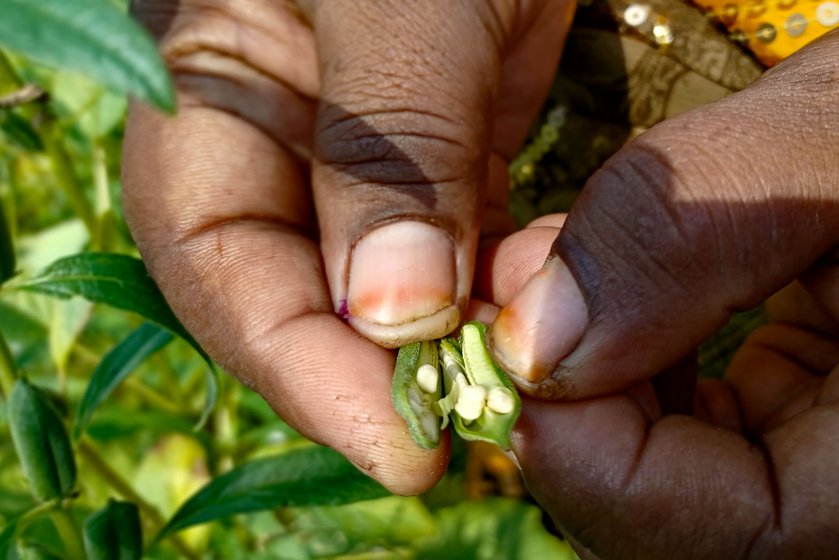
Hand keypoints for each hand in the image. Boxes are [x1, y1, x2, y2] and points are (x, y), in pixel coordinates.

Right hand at [122, 0, 572, 492]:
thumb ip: (388, 143)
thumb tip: (391, 314)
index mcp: (212, 83)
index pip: (211, 254)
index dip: (291, 358)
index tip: (392, 440)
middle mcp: (275, 130)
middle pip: (286, 286)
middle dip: (357, 374)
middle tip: (447, 442)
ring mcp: (361, 148)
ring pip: (368, 282)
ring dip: (424, 351)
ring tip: (489, 401)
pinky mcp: (441, 153)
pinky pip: (443, 249)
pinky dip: (475, 298)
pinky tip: (516, 327)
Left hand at [483, 32, 838, 556]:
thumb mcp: (822, 147)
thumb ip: (678, 240)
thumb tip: (535, 341)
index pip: (708, 535)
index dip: (585, 454)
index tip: (511, 342)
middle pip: (668, 513)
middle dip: (573, 405)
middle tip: (521, 296)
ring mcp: (827, 456)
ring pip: (669, 471)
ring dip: (595, 376)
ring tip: (567, 273)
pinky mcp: (804, 411)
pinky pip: (697, 423)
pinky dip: (637, 361)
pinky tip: (623, 288)